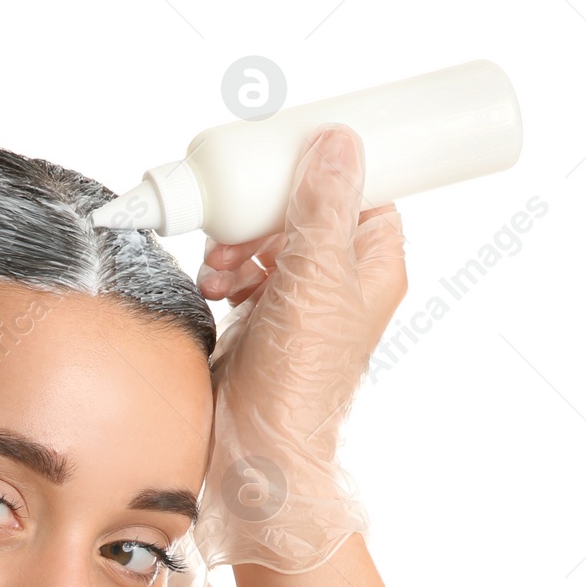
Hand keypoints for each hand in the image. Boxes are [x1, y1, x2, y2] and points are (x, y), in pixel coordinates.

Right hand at [188, 124, 406, 574]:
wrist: (256, 445)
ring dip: (238, 242)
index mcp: (372, 268)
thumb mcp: (316, 280)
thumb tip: (339, 141)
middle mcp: (339, 283)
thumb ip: (323, 209)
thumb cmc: (299, 380)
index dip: (328, 169)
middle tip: (243, 226)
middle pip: (307, 209)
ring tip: (222, 268)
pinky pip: (243, 272)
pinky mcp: (262, 319)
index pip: (363, 192)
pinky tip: (213, 287)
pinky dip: (224, 271)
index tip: (292, 153)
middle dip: (266, 210)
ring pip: (270, 239)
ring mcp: (300, 302)